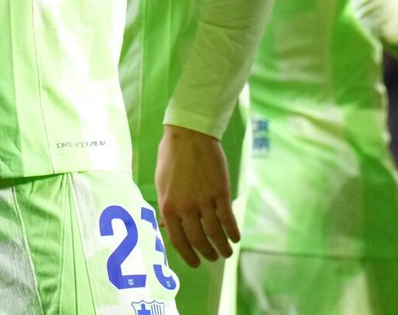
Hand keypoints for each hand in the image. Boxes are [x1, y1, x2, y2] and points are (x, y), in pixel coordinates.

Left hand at [154, 123, 239, 266]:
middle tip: (214, 258)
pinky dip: (233, 232)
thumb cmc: (172, 156)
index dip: (188, 255)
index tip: (196, 263)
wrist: (189, 134)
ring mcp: (203, 200)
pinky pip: (228, 219)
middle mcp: (185, 207)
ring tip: (227, 253)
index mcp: (168, 206)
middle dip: (207, 253)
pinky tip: (236, 238)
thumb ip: (164, 206)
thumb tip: (164, 225)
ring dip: (222, 247)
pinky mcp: (220, 192)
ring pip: (215, 234)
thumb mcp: (161, 183)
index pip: (178, 241)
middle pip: (199, 240)